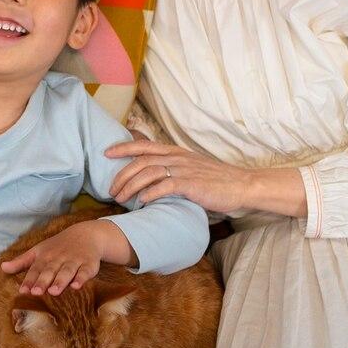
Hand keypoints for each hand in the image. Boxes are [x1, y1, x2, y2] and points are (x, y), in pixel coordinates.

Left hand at [0, 221, 109, 295]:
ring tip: (54, 292)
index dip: (29, 280)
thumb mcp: (38, 251)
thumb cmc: (58, 246)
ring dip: (61, 281)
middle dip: (43, 281)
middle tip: (37, 293)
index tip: (23, 291)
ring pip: (66, 272)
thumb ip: (21, 262)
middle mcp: (59, 258)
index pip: (35, 269)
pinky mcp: (89, 264)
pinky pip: (85, 272)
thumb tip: (2, 268)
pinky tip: (77, 286)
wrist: (86, 234)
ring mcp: (74, 261)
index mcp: (45, 256)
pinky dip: (82, 278)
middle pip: (50, 271)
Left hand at [105, 140, 251, 213]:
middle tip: (110, 190)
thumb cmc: (216, 180)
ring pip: (149, 172)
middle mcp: (177, 158)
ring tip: (120, 198)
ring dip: (131, 186)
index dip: (124, 147)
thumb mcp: (192, 167)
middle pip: (141, 161)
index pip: (145, 145)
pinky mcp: (192, 184)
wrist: (241, 185)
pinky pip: (165, 186)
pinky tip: (142, 202)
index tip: (106, 153)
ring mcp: (184, 170)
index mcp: (176, 152)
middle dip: (122, 175)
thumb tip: (153, 178)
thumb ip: (173, 168)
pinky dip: (150, 193)